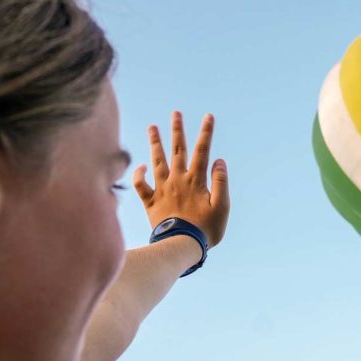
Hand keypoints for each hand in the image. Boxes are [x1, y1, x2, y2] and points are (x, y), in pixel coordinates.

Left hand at [132, 111, 229, 246]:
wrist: (181, 246)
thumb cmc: (205, 229)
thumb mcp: (222, 206)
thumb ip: (221, 182)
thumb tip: (218, 160)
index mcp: (195, 180)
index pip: (202, 151)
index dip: (205, 132)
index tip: (208, 116)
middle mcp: (177, 180)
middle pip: (177, 150)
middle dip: (177, 130)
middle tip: (175, 113)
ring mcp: (162, 190)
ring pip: (157, 161)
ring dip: (155, 143)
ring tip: (152, 127)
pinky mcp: (151, 203)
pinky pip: (141, 186)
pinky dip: (139, 175)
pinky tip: (140, 165)